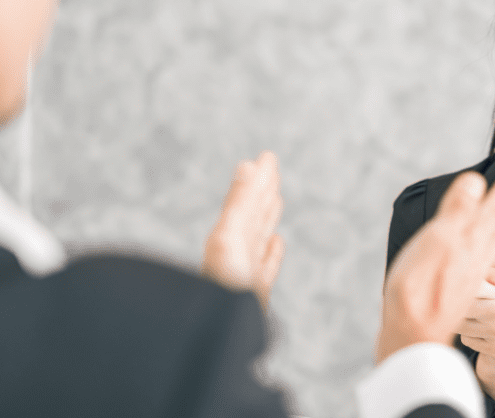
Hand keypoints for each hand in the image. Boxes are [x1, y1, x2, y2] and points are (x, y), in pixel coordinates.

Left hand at [202, 151, 284, 309]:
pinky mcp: (255, 295)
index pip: (245, 201)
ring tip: (275, 198)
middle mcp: (234, 253)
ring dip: (267, 215)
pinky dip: (272, 251)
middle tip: (270, 164)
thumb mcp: (231, 238)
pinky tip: (277, 241)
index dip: (257, 179)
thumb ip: (240, 204)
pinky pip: (266, 266)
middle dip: (262, 190)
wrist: (218, 337)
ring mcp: (245, 274)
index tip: (265, 157)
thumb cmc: (224, 289)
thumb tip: (248, 166)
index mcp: (226, 238)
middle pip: (252, 214)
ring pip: (258, 237)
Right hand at [376, 171, 494, 363]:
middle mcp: (475, 258)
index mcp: (470, 241)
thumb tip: (476, 181)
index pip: (491, 210)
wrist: (413, 335)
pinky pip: (484, 271)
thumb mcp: (438, 242)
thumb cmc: (419, 290)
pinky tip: (482, 268)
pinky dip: (488, 261)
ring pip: (492, 251)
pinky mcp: (459, 292)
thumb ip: (458, 212)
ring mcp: (468, 276)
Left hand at [460, 283, 494, 399]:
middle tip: (458, 304)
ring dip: (463, 322)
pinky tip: (483, 334)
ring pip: (460, 323)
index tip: (455, 285)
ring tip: (475, 320)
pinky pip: (467, 340)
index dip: (458, 284)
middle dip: (457, 305)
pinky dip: (470, 337)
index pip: (469, 282)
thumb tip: (469, 262)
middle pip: (459, 304)